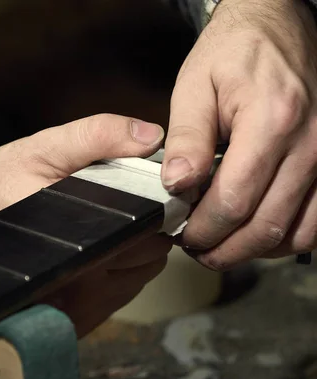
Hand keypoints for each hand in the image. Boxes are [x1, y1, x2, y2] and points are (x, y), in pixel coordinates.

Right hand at [0, 113, 170, 333]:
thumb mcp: (40, 149)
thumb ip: (96, 137)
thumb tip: (150, 136)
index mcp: (74, 235)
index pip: (147, 232)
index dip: (158, 210)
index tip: (153, 193)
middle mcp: (78, 278)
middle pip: (150, 256)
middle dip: (150, 228)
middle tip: (132, 206)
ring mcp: (76, 304)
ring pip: (140, 276)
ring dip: (138, 252)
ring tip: (115, 227)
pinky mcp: (73, 317)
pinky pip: (120, 295)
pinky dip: (122, 272)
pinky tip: (100, 252)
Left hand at [162, 0, 316, 269]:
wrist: (278, 26)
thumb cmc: (235, 53)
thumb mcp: (195, 87)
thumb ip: (186, 139)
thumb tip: (176, 185)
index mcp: (271, 121)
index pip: (234, 201)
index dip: (204, 229)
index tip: (181, 234)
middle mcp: (311, 143)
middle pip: (267, 226)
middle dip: (225, 250)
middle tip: (197, 251)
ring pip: (299, 232)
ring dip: (257, 250)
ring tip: (223, 246)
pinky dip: (288, 236)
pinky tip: (258, 232)